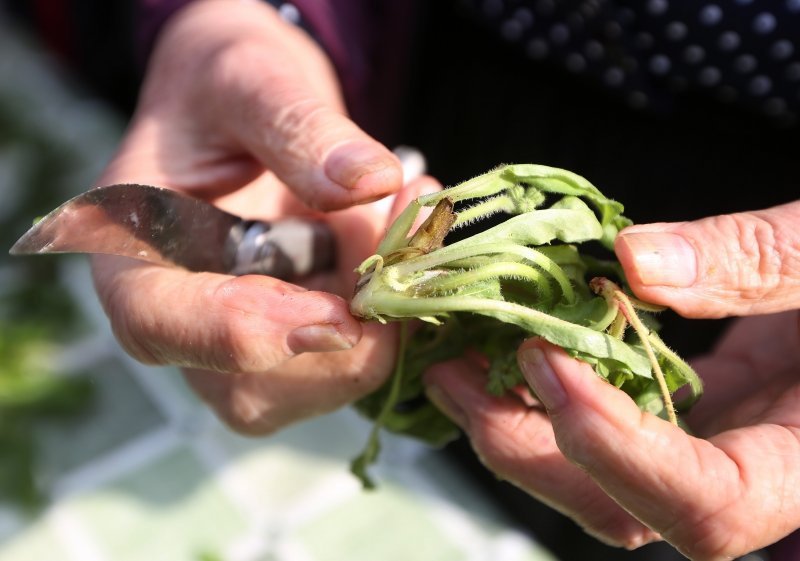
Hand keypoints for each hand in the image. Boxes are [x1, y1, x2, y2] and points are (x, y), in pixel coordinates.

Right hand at [92, 0, 414, 433]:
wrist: (249, 108)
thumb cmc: (226, 87)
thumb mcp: (249, 78)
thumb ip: (297, 126)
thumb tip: (371, 181)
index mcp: (131, 253)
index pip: (158, 326)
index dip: (246, 334)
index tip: (339, 316)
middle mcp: (180, 318)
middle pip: (249, 390)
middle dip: (346, 335)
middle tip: (403, 233)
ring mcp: (239, 341)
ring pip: (314, 385)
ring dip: (383, 318)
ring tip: (405, 212)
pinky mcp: (293, 340)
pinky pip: (352, 357)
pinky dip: (396, 311)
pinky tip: (407, 234)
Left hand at [425, 200, 799, 559]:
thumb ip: (759, 260)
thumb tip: (633, 260)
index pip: (709, 508)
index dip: (619, 451)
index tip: (547, 363)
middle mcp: (755, 471)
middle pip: (625, 509)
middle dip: (527, 449)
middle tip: (451, 372)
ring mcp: (716, 442)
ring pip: (600, 478)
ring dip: (517, 426)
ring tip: (451, 362)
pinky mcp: (692, 407)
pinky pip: (608, 420)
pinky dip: (548, 392)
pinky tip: (506, 344)